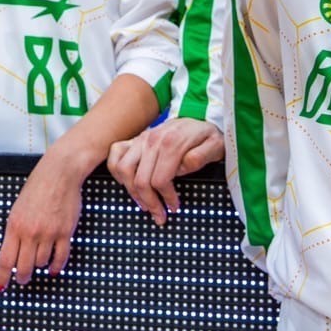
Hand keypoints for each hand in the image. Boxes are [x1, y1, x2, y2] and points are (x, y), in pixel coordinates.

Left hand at [0, 151, 82, 288]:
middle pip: (23, 268)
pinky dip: (55, 267)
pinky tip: (51, 268)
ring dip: (38, 267)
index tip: (0, 287)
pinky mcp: (65, 233)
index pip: (4, 259)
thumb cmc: (37, 188)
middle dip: (21, 278)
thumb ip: (15, 231)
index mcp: (14, 225)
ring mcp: (48, 234)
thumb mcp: (18, 208)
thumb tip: (12, 253)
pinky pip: (59, 259)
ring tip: (38, 262)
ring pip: (40, 264)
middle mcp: (30, 232)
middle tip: (22, 279)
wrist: (59, 174)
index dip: (1, 277)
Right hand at [107, 118, 224, 225]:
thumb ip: (201, 157)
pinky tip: (127, 182)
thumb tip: (183, 168)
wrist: (198, 116)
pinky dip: (116, 171)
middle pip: (140, 179)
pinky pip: (115, 154)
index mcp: (171, 143)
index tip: (174, 207)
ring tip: (143, 203)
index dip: (166, 199)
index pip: (159, 180)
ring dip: (131, 190)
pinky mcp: (135, 139)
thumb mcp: (215, 145)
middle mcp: (151, 140)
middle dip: (150, 202)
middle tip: (159, 215)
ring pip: (123, 169)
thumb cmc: (206, 134)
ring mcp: (140, 139)